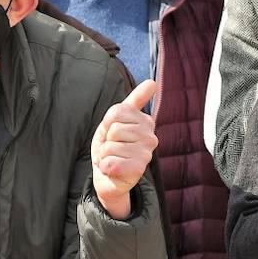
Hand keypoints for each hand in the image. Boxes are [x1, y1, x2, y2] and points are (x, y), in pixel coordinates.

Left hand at [91, 80, 158, 219]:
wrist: (109, 176)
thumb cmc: (113, 145)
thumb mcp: (118, 120)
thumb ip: (135, 100)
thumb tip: (153, 82)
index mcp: (146, 122)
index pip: (116, 112)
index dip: (107, 124)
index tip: (112, 133)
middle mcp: (151, 137)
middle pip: (115, 129)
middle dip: (106, 140)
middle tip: (112, 148)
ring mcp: (146, 154)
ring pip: (111, 146)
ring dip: (104, 155)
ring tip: (113, 159)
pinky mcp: (138, 171)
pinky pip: (111, 163)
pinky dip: (105, 167)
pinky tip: (113, 170)